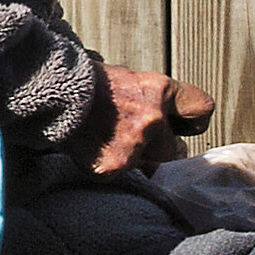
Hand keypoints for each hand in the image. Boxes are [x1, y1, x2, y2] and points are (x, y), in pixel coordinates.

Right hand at [87, 67, 209, 175]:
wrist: (52, 93)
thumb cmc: (91, 85)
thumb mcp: (132, 79)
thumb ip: (157, 101)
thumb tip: (173, 124)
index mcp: (160, 90)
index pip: (202, 110)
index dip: (191, 121)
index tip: (181, 125)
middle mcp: (153, 119)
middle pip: (176, 149)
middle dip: (159, 147)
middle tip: (135, 136)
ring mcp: (133, 145)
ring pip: (150, 165)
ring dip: (134, 158)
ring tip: (109, 138)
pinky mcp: (113, 166)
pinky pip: (122, 174)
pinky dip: (110, 167)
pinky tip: (95, 149)